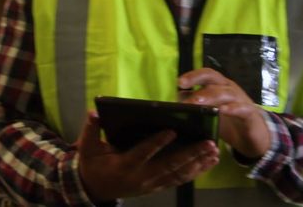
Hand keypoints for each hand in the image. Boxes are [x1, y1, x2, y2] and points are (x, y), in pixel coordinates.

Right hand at [76, 111, 219, 202]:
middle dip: (190, 154)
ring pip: (178, 175)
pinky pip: (179, 180)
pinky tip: (209, 163)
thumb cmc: (93, 165)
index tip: (172, 131)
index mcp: (124, 165)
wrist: (95, 190)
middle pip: (169, 166)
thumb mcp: (87, 147)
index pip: (143, 153)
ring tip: (214, 152)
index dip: (156, 143)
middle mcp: (141, 177)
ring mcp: (151, 184)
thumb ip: (91, 130)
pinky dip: (195, 172)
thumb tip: (94, 112)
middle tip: (208, 143)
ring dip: (198, 164)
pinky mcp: (157, 187)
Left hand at [178, 68, 271, 159]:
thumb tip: (177, 97)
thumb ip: (196, 104)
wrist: (255, 136)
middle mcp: (229, 89)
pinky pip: (242, 108)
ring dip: (210, 95)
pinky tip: (222, 110)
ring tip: (196, 100)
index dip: (192, 76)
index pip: (205, 75)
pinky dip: (232, 108)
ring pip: (225, 92)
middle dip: (197, 79)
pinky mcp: (250, 113)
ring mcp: (241, 100)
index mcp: (219, 86)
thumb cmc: (230, 121)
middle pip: (213, 77)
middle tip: (183, 85)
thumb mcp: (210, 112)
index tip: (178, 82)